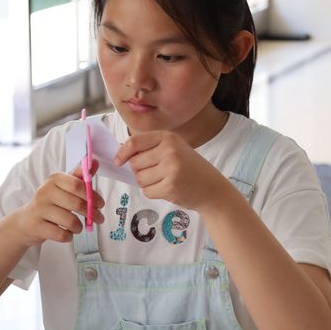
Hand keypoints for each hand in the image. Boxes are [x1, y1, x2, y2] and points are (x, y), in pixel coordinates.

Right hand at [11, 160, 104, 245]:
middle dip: (91, 213)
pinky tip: (67, 233)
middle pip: (76, 203)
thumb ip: (80, 177)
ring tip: (78, 227)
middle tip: (98, 219)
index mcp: (54, 179)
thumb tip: (94, 162)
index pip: (77, 184)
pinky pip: (61, 234)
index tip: (100, 204)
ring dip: (79, 227)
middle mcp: (45, 191)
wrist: (27, 220)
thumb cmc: (51, 202)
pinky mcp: (37, 226)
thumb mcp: (63, 187)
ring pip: (70, 221)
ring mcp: (39, 209)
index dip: (92, 195)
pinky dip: (68, 236)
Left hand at [114, 131, 228, 210]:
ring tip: (164, 180)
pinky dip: (153, 193)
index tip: (118, 161)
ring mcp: (171, 168)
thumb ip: (150, 149)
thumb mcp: (173, 149)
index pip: (135, 142)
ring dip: (147, 183)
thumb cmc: (189, 168)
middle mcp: (169, 150)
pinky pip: (147, 191)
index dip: (123, 153)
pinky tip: (167, 189)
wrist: (212, 188)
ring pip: (139, 178)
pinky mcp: (170, 186)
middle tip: (157, 173)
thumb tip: (121, 155)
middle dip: (139, 171)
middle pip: (135, 163)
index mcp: (168, 137)